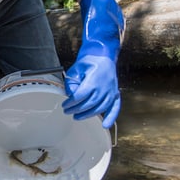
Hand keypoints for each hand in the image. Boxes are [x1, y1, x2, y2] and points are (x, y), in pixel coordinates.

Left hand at [63, 0, 124, 127]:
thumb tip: (70, 96)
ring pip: (100, 108)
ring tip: (77, 116)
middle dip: (77, 110)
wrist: (103, 55)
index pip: (81, 96)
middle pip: (89, 103)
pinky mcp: (115, 93)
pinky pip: (115, 107)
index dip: (71, 102)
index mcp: (94, 79)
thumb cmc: (89, 61)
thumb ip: (71, 83)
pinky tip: (105, 125)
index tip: (65, 105)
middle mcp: (104, 86)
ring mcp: (111, 91)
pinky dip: (111, 117)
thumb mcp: (76, 69)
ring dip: (88, 114)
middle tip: (67, 111)